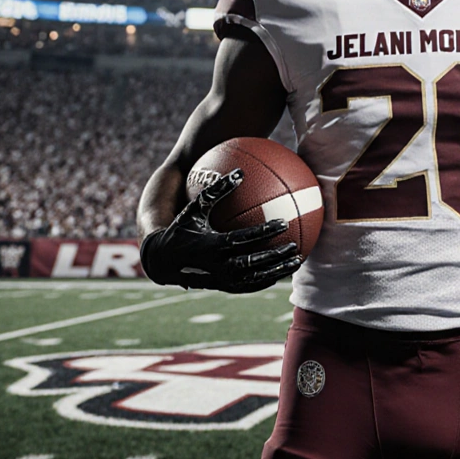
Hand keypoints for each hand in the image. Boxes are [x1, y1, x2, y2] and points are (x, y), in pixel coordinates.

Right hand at [139, 169, 301, 292]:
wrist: (163, 261)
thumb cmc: (181, 229)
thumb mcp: (194, 208)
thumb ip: (216, 190)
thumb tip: (239, 172)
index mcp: (210, 245)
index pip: (242, 239)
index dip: (263, 232)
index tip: (282, 223)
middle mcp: (217, 265)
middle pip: (252, 263)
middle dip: (275, 256)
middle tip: (294, 246)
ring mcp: (221, 279)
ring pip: (255, 279)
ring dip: (277, 271)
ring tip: (297, 262)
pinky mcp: (223, 287)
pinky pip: (249, 286)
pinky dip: (266, 280)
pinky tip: (281, 272)